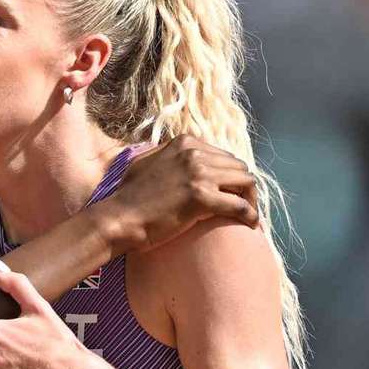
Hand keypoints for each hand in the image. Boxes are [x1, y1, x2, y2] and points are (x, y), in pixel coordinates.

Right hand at [99, 135, 259, 253]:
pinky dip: (250, 216)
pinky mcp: (202, 197)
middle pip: (238, 167)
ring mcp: (198, 174)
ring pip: (246, 182)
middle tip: (241, 206)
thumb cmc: (128, 196)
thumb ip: (166, 154)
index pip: (223, 155)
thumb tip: (179, 154)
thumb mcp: (145, 162)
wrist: (119, 218)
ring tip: (247, 216)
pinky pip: (240, 206)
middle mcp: (193, 153)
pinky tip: (250, 225)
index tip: (229, 191)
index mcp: (183, 142)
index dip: (229, 175)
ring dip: (250, 200)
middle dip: (243, 187)